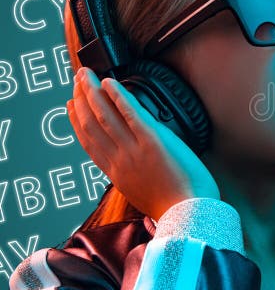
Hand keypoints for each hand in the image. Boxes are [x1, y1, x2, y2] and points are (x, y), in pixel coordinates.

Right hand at [66, 67, 219, 220]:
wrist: (189, 214)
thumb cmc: (176, 207)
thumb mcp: (144, 194)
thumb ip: (135, 178)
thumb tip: (136, 169)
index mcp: (118, 174)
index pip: (90, 143)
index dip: (77, 123)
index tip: (71, 107)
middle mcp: (120, 160)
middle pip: (91, 125)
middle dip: (81, 100)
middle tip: (77, 80)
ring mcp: (134, 149)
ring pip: (105, 116)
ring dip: (93, 92)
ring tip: (86, 74)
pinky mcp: (153, 141)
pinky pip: (130, 114)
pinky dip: (118, 96)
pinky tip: (110, 83)